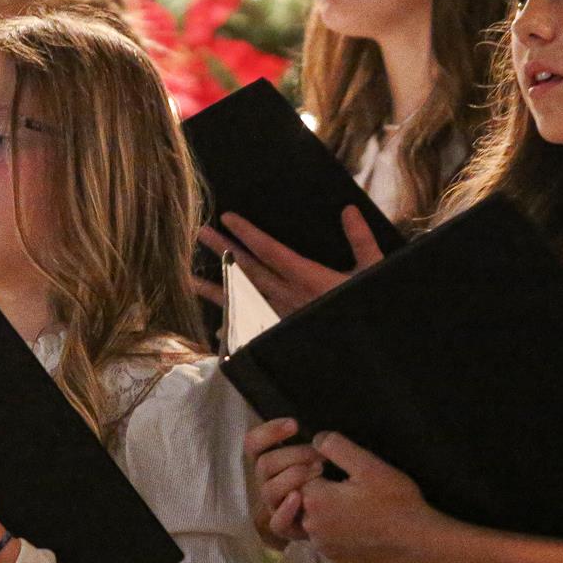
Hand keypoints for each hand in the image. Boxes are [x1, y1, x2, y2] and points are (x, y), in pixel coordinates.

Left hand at [197, 206, 384, 316]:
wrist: (366, 352)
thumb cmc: (370, 310)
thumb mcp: (372, 271)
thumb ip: (360, 240)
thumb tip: (349, 210)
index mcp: (307, 277)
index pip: (270, 250)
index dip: (248, 234)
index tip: (228, 218)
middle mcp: (288, 296)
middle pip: (249, 270)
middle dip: (224, 250)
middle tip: (201, 234)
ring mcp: (283, 317)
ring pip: (244, 301)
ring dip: (216, 289)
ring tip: (189, 279)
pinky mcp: (285, 334)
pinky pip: (255, 330)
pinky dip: (237, 327)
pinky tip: (218, 327)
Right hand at [244, 417, 324, 547]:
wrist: (344, 518)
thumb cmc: (330, 480)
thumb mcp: (321, 457)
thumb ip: (314, 443)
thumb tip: (321, 433)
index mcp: (271, 463)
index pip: (253, 444)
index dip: (268, 432)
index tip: (294, 425)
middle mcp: (267, 483)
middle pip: (264, 464)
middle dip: (293, 455)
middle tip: (320, 455)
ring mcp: (273, 506)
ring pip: (268, 490)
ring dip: (293, 477)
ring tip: (320, 471)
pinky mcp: (284, 528)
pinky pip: (276, 523)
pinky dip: (286, 509)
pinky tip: (299, 497)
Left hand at [298, 432, 436, 562]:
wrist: (418, 545)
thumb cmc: (395, 502)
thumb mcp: (369, 465)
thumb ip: (337, 447)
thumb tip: (317, 440)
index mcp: (315, 499)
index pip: (297, 476)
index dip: (314, 467)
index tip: (332, 466)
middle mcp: (311, 526)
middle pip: (301, 499)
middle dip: (317, 488)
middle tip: (346, 482)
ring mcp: (323, 546)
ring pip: (311, 520)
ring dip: (324, 509)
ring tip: (352, 501)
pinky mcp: (335, 559)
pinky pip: (324, 538)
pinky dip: (333, 528)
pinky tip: (356, 521)